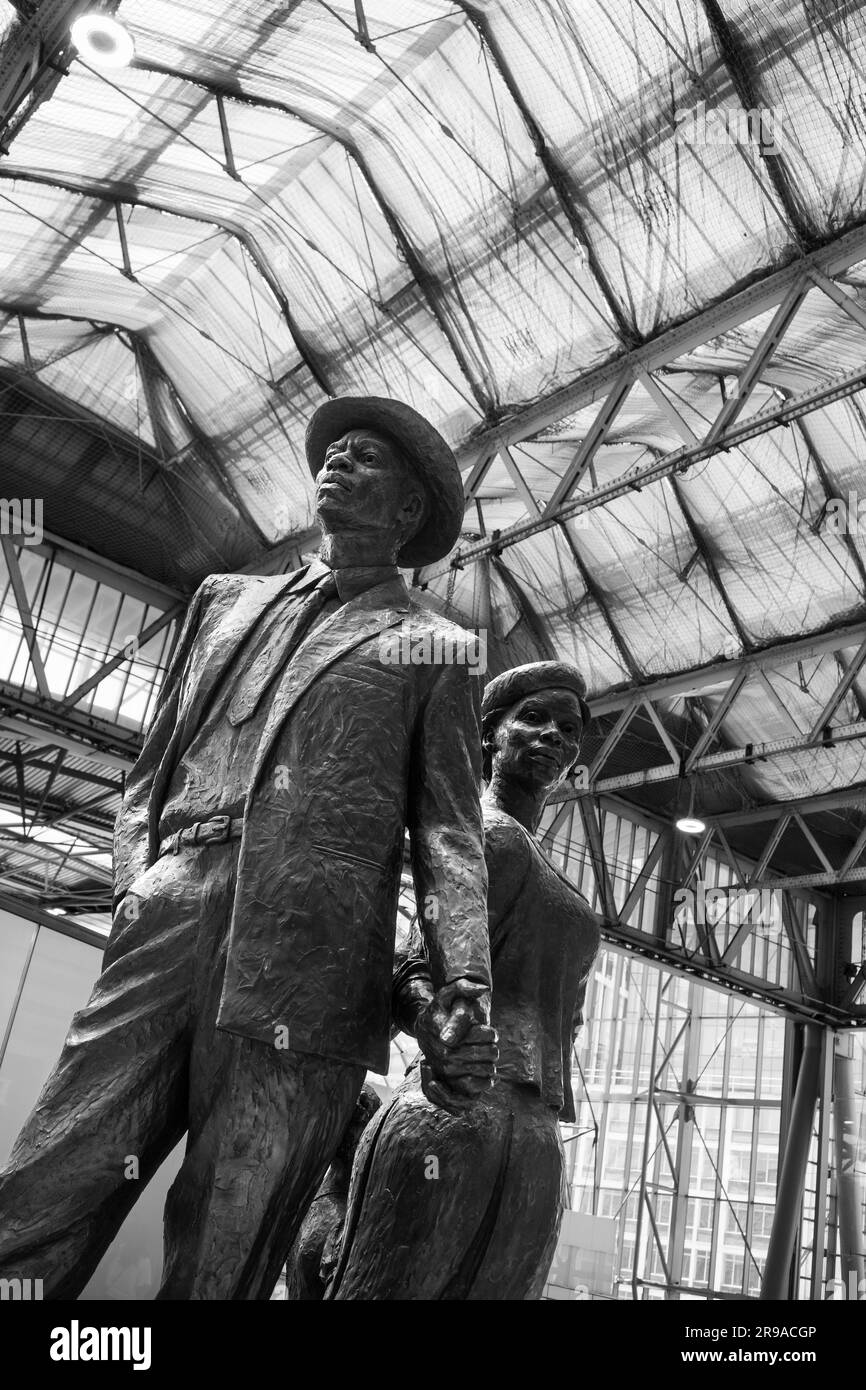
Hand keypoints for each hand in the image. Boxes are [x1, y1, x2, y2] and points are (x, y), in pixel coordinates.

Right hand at [416, 980, 497, 1113]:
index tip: (490, 1029)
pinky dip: (487, 1080)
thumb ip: (464, 987)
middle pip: (484, 1053)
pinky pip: (476, 1087)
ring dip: (492, 1061)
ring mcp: (446, 1069)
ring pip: (484, 1069)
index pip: (480, 1035)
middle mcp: (443, 1053)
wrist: (425, 1030)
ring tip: (488, 1053)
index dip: (489, 1033)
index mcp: (444, 1032)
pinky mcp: (450, 1081)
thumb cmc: (440, 1010)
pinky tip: (487, 1068)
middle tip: (492, 1042)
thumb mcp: (447, 994)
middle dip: (493, 1046)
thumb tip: (483, 989)